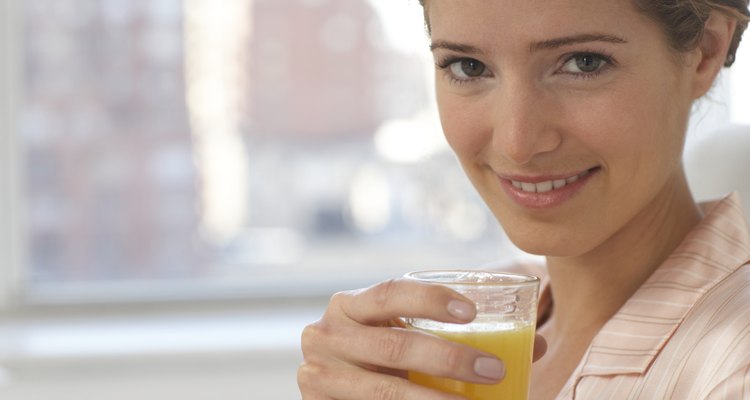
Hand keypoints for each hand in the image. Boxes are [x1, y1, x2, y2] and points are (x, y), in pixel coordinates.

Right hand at [297, 278, 547, 398]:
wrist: (335, 391)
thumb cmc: (379, 357)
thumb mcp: (404, 335)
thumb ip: (450, 333)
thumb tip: (534, 345)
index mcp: (348, 306)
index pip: (388, 292)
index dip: (429, 300)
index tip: (471, 313)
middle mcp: (326, 335)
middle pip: (393, 346)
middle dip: (448, 359)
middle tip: (493, 369)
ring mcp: (319, 376)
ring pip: (386, 391)